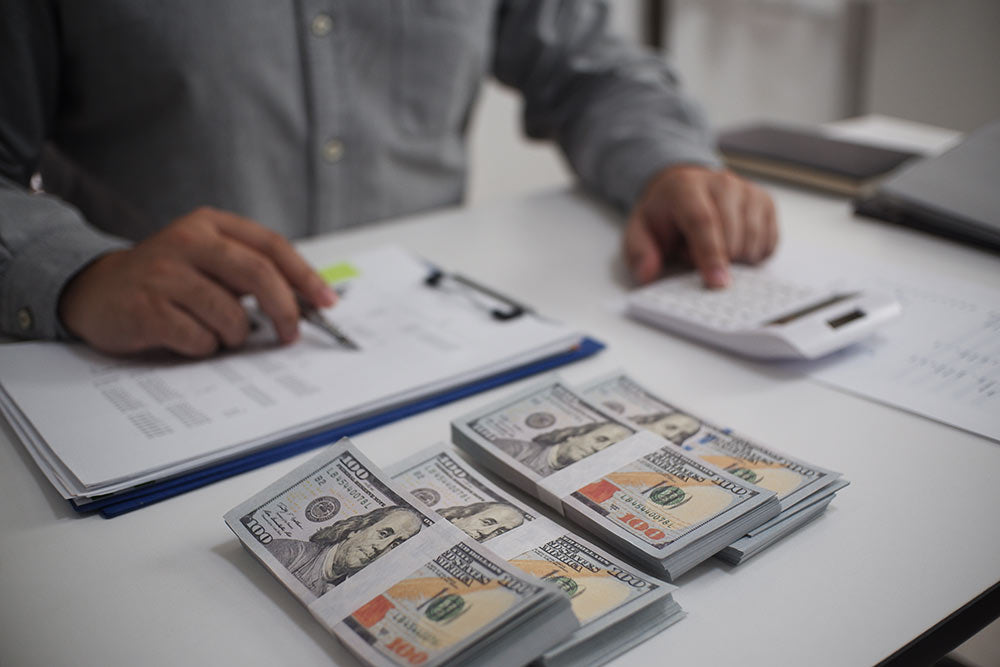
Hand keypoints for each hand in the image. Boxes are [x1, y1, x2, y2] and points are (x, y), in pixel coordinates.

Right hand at [58, 207, 336, 356]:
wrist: (97, 291)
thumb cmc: (168, 279)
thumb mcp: (209, 259)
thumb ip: (252, 271)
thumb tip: (310, 300)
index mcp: (210, 225)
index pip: (272, 245)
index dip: (305, 275)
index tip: (327, 302)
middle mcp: (188, 241)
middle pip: (258, 274)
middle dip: (285, 309)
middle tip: (291, 334)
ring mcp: (164, 273)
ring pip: (230, 314)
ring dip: (235, 335)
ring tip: (218, 333)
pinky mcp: (146, 307)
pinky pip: (199, 338)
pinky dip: (205, 347)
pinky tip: (188, 338)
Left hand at [623, 165, 777, 287]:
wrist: (683, 189)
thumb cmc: (664, 215)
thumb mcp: (639, 232)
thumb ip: (639, 253)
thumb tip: (648, 274)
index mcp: (686, 186)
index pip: (703, 221)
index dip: (711, 255)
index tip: (717, 283)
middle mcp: (722, 182)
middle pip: (733, 235)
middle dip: (719, 261)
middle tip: (694, 256)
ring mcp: (748, 191)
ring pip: (754, 241)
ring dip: (735, 259)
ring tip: (712, 248)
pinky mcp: (766, 202)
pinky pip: (768, 243)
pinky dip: (752, 256)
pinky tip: (733, 248)